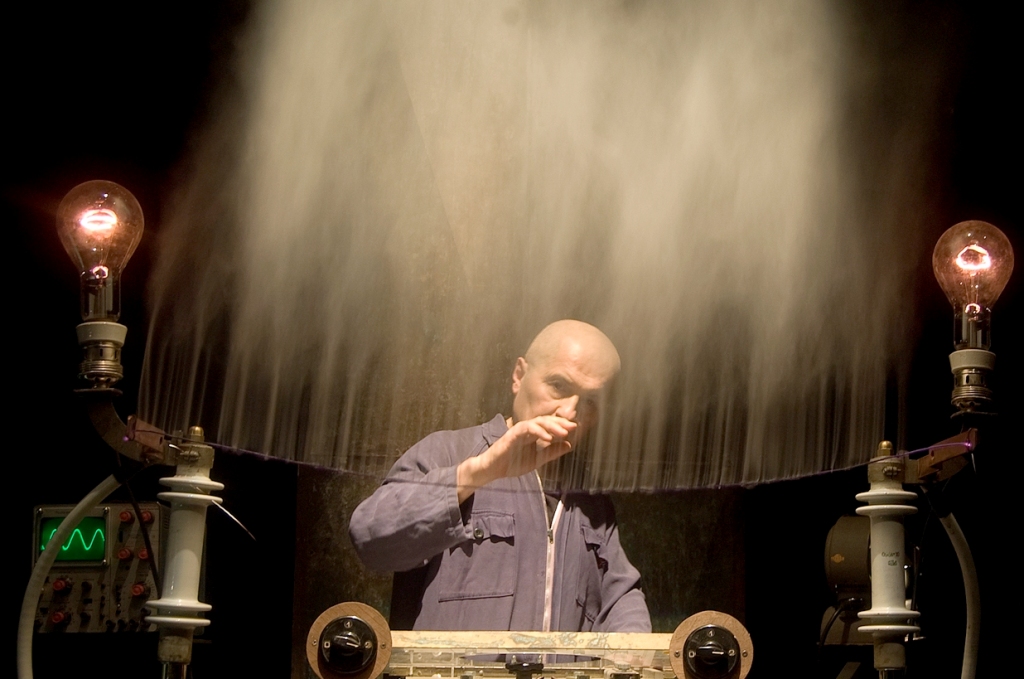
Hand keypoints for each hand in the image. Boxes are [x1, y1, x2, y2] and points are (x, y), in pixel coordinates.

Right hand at [457, 416, 576, 502]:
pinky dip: (539, 432)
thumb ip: (552, 452)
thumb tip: (569, 445)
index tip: (576, 428)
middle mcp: (528, 429)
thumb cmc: (513, 463)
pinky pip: (527, 429)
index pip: (550, 425)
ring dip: (552, 426)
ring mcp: (520, 430)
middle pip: (546, 420)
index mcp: (534, 434)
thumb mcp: (538, 460)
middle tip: (573, 426)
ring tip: (563, 432)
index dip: (562, 425)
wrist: (494, 469)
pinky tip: (548, 438)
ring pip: (538, 422)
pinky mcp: (512, 434)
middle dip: (560, 422)